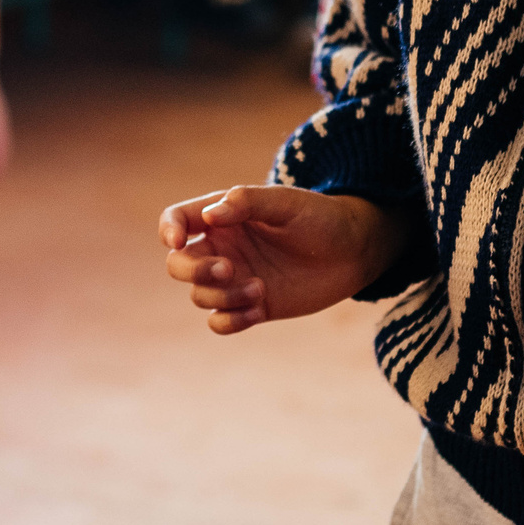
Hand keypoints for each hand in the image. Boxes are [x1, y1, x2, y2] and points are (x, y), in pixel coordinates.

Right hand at [159, 186, 407, 334]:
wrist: (355, 252)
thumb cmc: (319, 218)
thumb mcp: (286, 202)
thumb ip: (246, 203)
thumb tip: (208, 217)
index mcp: (223, 217)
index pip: (177, 220)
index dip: (169, 230)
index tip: (179, 241)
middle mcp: (223, 248)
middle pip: (178, 264)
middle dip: (195, 271)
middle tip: (230, 269)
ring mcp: (235, 280)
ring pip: (200, 295)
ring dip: (223, 296)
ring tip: (260, 289)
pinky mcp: (252, 307)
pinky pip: (220, 322)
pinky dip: (231, 320)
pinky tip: (259, 310)